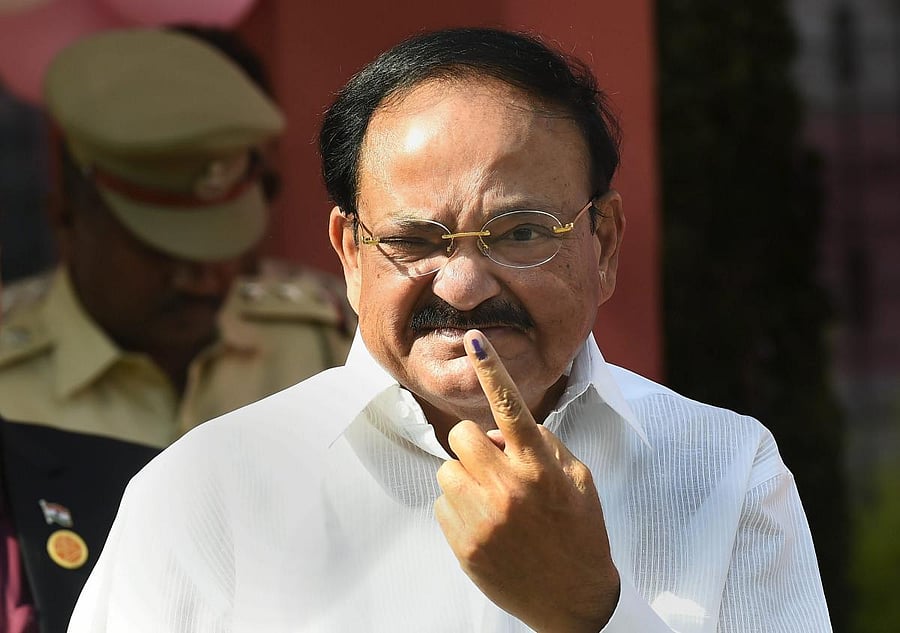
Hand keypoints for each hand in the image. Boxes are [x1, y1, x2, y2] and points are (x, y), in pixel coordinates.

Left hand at [434, 330, 619, 631]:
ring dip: (465, 478)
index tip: (475, 340)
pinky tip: (486, 527)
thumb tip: (499, 430)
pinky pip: (442, 504)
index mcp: (541, 469)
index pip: (512, 409)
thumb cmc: (579, 533)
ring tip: (492, 502)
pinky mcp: (463, 544)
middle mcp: (509, 490)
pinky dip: (459, 508)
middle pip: (462, 436)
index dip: (492, 370)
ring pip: (447, 470)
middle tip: (493, 464)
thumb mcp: (577, 481)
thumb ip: (541, 445)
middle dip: (474, 444)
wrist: (572, 601)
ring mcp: (483, 519)